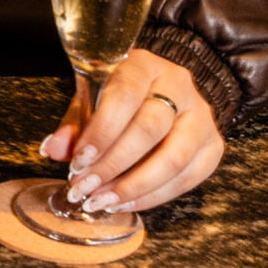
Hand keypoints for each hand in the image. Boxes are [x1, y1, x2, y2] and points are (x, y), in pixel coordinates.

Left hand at [40, 48, 222, 213]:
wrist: (166, 93)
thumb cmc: (121, 96)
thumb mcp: (92, 97)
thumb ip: (74, 122)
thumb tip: (53, 149)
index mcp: (145, 66)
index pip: (124, 96)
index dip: (101, 132)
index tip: (78, 161)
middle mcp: (180, 87)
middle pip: (150, 129)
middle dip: (112, 165)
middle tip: (84, 188)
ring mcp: (202, 117)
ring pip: (173, 159)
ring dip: (133, 187)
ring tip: (102, 202)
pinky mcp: (213, 146)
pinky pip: (187, 178)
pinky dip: (153, 196)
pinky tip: (126, 202)